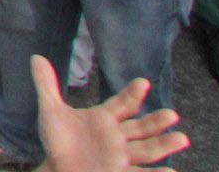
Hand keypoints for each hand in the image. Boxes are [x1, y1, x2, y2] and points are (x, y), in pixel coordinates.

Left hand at [30, 61, 190, 171]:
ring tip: (182, 138)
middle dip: (156, 122)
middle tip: (172, 114)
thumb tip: (37, 57)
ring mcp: (121, 156)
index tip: (143, 83)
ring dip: (164, 145)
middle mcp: (118, 136)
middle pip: (141, 127)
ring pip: (147, 150)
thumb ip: (47, 86)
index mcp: (104, 118)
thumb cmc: (58, 141)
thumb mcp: (51, 113)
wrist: (58, 167)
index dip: (132, 94)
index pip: (122, 104)